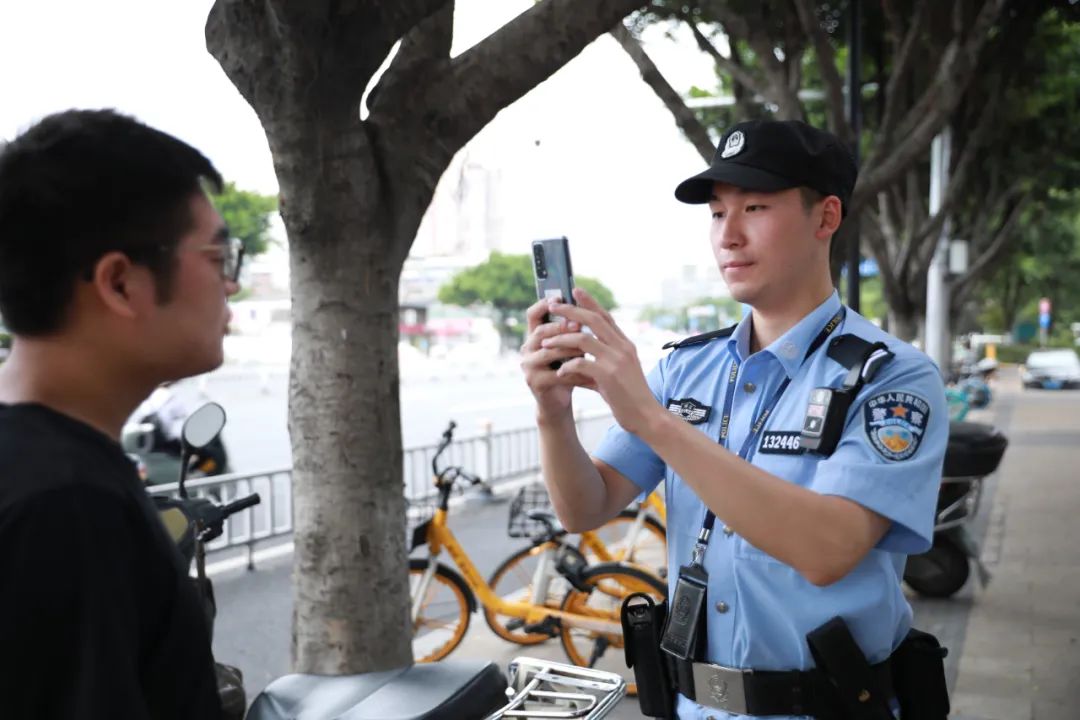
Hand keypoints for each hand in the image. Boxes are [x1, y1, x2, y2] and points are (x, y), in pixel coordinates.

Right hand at [519, 298, 596, 417]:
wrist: (558, 401)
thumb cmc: (566, 370)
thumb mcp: (568, 348)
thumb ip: (571, 331)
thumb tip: (585, 310)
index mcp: (534, 337)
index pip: (533, 314)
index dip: (544, 304)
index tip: (560, 297)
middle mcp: (527, 349)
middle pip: (541, 332)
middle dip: (560, 327)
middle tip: (578, 325)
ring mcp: (528, 366)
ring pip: (549, 352)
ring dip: (570, 349)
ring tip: (587, 349)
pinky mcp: (535, 382)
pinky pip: (556, 374)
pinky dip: (574, 372)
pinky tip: (589, 372)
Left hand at [541, 288, 660, 435]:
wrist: (647, 417)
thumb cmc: (630, 398)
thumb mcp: (617, 374)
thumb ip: (598, 364)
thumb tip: (575, 362)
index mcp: (625, 344)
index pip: (606, 316)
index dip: (590, 302)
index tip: (575, 291)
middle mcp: (622, 347)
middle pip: (593, 319)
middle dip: (571, 310)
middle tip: (553, 305)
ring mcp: (616, 360)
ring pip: (583, 338)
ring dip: (561, 339)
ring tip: (545, 344)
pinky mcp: (608, 375)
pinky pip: (581, 362)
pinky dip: (567, 366)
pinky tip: (560, 372)